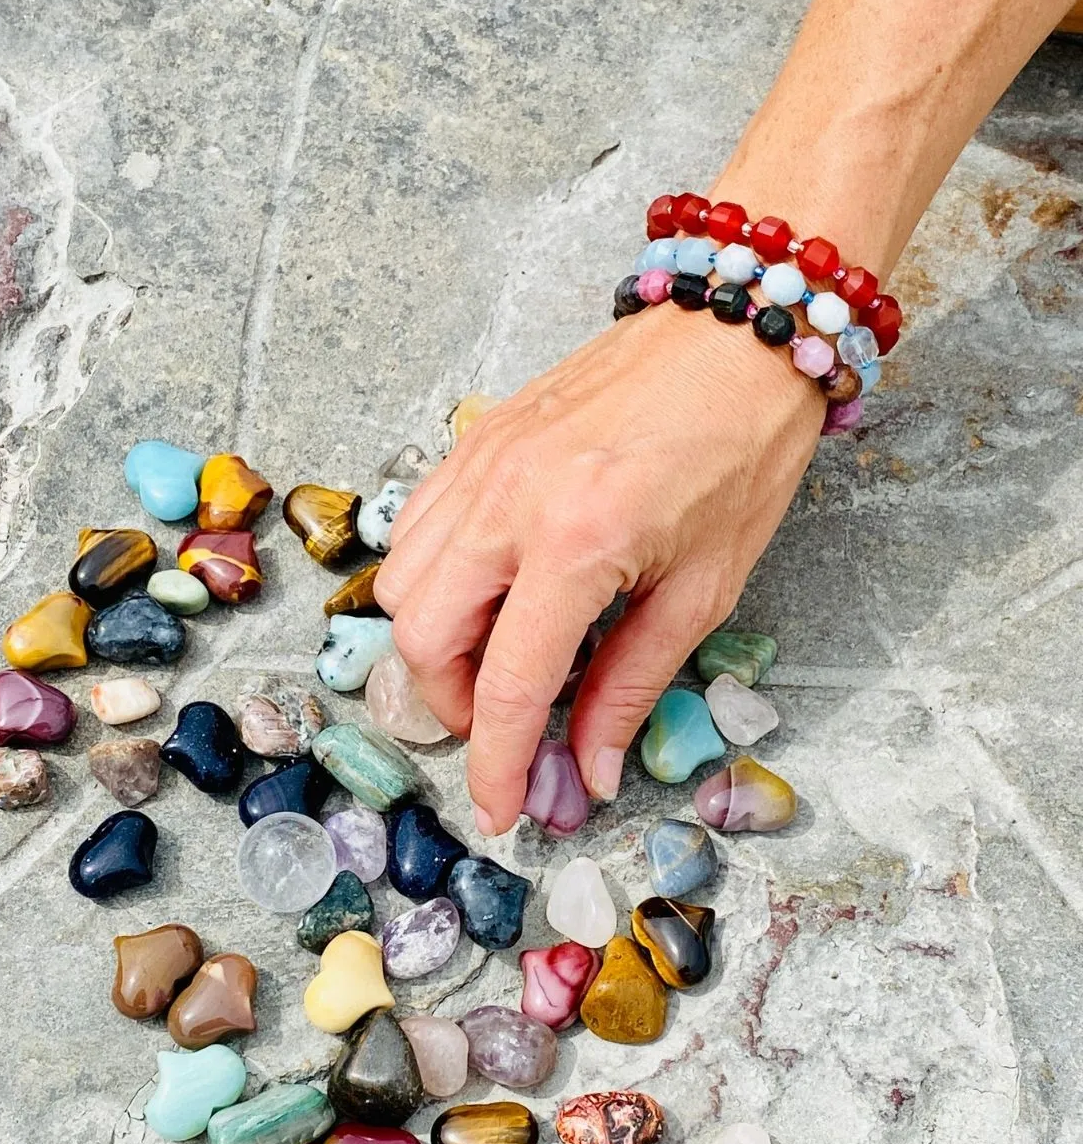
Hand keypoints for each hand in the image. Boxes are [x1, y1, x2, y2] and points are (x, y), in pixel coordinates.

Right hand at [374, 302, 824, 834]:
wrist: (736, 334)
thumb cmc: (741, 453)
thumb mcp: (704, 587)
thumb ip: (633, 682)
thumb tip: (586, 767)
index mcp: (579, 542)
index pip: (507, 682)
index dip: (495, 761)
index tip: (498, 809)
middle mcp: (508, 501)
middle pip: (422, 635)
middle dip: (453, 704)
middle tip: (505, 722)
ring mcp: (481, 462)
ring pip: (403, 580)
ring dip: (436, 642)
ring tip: (496, 658)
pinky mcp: (476, 439)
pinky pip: (416, 525)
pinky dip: (431, 576)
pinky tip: (483, 587)